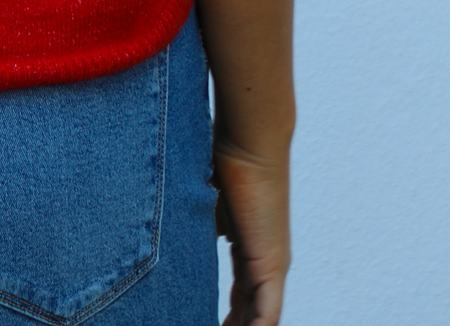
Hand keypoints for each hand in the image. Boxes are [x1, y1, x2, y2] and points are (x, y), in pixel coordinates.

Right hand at [214, 140, 290, 325]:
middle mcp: (265, 262)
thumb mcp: (203, 200)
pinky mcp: (272, 264)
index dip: (228, 317)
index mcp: (252, 249)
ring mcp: (271, 265)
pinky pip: (266, 315)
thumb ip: (199, 223)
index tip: (202, 322)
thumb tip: (178, 233)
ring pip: (259, 318)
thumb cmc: (226, 158)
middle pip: (250, 312)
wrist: (250, 141)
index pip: (242, 295)